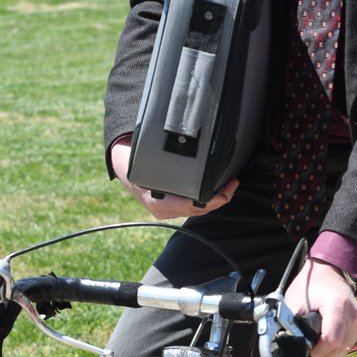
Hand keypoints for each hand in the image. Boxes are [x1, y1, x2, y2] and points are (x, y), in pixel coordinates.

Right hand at [110, 136, 238, 219]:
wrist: (123, 165)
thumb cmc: (133, 159)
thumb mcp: (142, 158)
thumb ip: (157, 158)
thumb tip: (176, 146)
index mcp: (158, 203)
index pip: (192, 207)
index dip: (212, 200)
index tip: (225, 191)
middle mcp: (165, 210)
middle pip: (199, 209)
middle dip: (219, 198)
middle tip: (233, 183)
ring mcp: (169, 210)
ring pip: (198, 209)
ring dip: (215, 198)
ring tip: (230, 184)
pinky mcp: (174, 206)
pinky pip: (194, 205)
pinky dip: (207, 198)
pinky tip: (218, 187)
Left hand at [284, 258, 356, 356]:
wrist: (327, 272)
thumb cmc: (311, 285)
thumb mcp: (295, 302)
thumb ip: (292, 325)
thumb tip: (291, 346)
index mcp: (338, 306)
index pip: (332, 340)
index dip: (317, 349)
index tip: (308, 346)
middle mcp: (353, 314)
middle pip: (338, 349)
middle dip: (322, 351)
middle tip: (310, 340)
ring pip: (343, 350)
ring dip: (329, 349)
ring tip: (318, 333)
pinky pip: (347, 345)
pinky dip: (336, 344)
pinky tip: (326, 332)